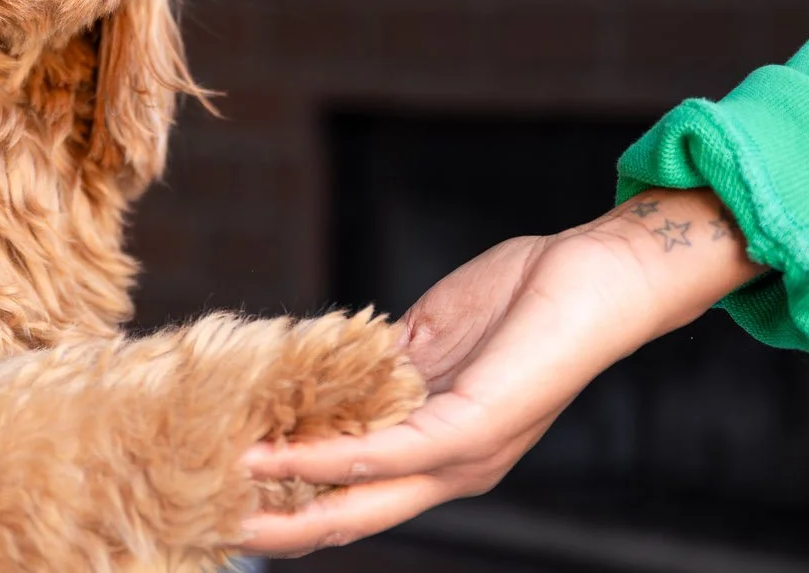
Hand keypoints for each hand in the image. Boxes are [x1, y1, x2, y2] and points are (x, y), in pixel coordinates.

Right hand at [239, 189, 763, 556]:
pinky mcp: (469, 427)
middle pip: (351, 520)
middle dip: (281, 531)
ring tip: (225, 492)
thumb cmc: (526, 298)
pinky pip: (383, 454)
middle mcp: (453, 469)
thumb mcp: (438, 337)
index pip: (360, 496)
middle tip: (213, 525)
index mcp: (445, 450)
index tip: (231, 497)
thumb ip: (387, 365)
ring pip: (359, 499)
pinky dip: (324, 460)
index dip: (296, 505)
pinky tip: (276, 455)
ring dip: (287, 501)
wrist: (595, 276)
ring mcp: (463, 454)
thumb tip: (328, 370)